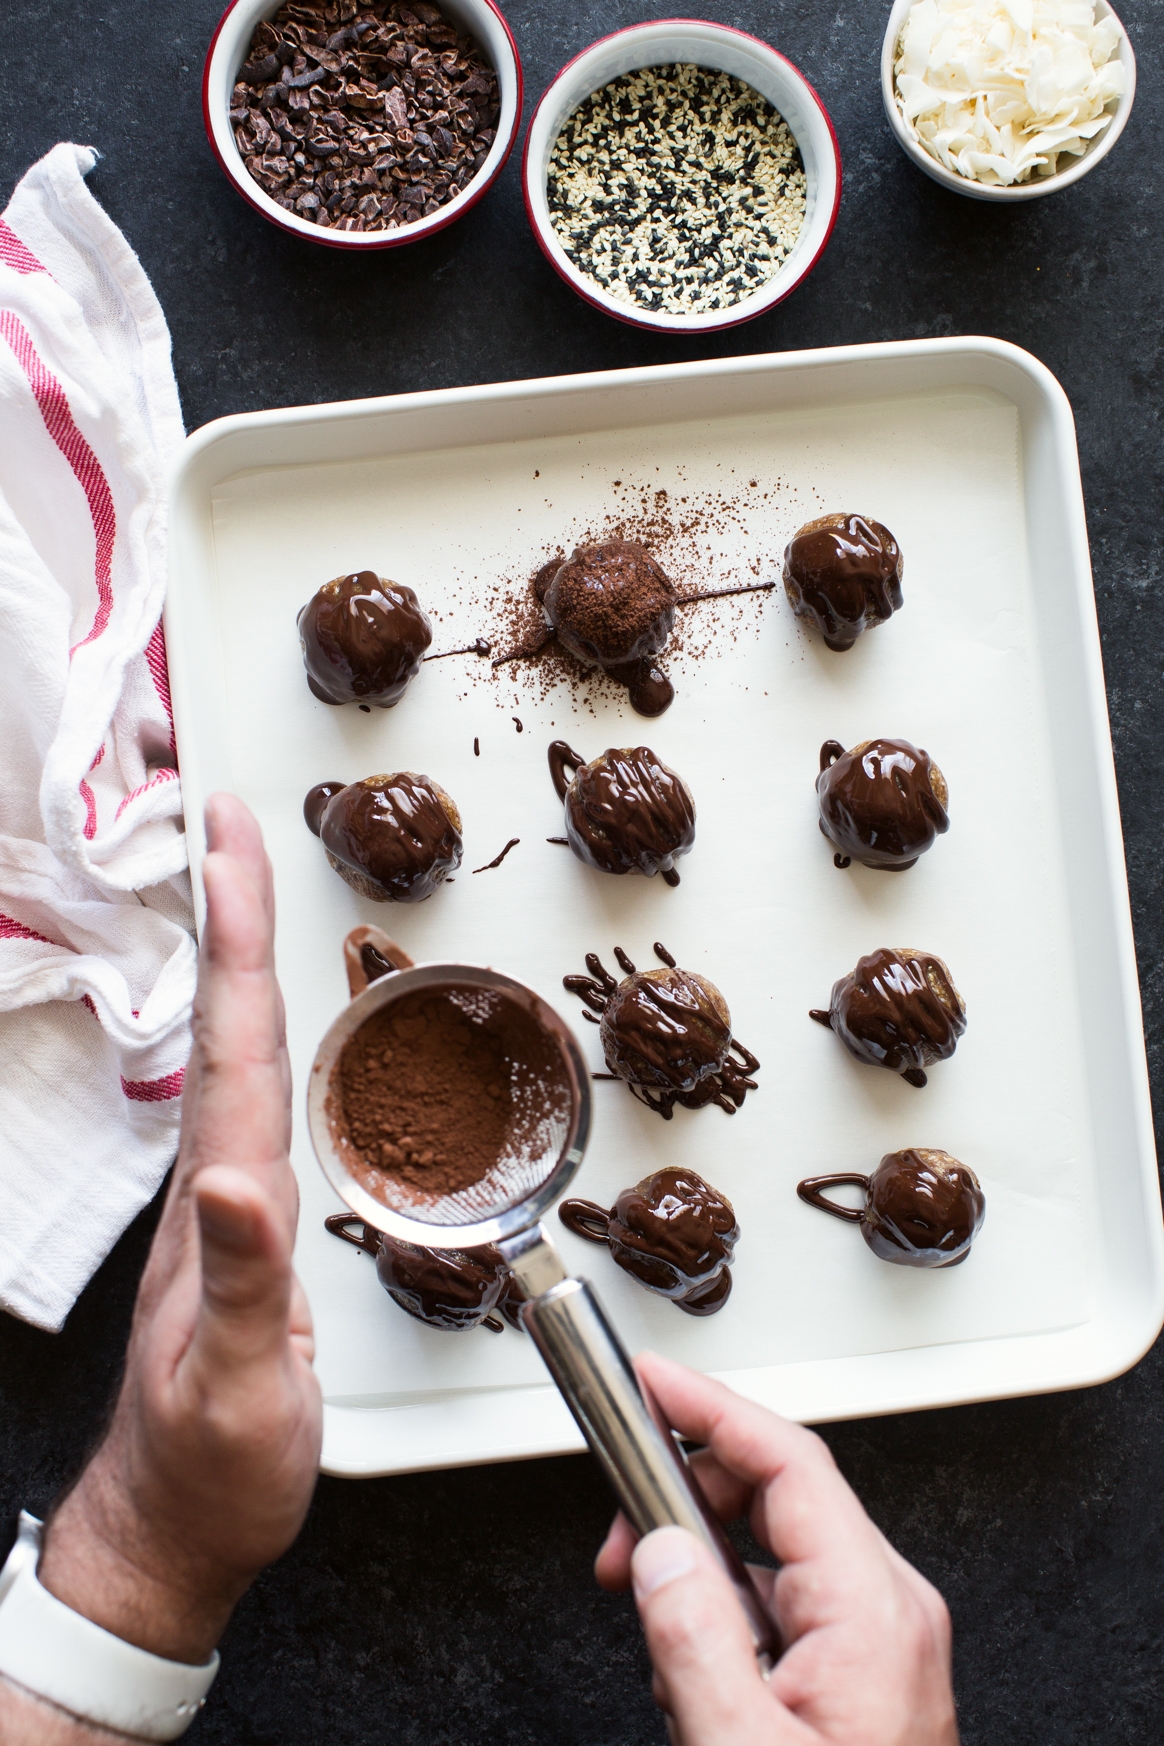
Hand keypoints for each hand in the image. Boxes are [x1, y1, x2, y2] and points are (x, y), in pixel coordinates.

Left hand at [35, 794, 321, 1664]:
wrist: (173, 1527)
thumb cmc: (213, 1465)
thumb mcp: (243, 1386)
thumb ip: (250, 1282)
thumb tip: (245, 1178)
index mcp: (228, 1199)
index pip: (240, 1044)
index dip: (240, 937)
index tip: (232, 841)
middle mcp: (220, 1181)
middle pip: (232, 1022)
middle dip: (232, 911)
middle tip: (232, 820)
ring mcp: (226, 1200)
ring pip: (239, 1050)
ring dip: (242, 957)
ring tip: (248, 884)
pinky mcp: (243, 1226)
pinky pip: (257, 1096)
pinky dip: (262, 1032)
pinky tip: (274, 1021)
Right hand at [596, 1353, 957, 1745]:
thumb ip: (692, 1641)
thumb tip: (656, 1550)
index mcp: (873, 1610)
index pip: (787, 1462)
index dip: (711, 1408)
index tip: (651, 1380)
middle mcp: (888, 1607)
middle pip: (777, 1492)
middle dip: (686, 1497)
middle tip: (618, 1542)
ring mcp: (880, 1636)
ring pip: (773, 1546)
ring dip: (698, 1560)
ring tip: (650, 1620)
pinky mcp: (862, 1667)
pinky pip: (783, 1596)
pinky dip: (725, 1604)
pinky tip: (692, 1662)